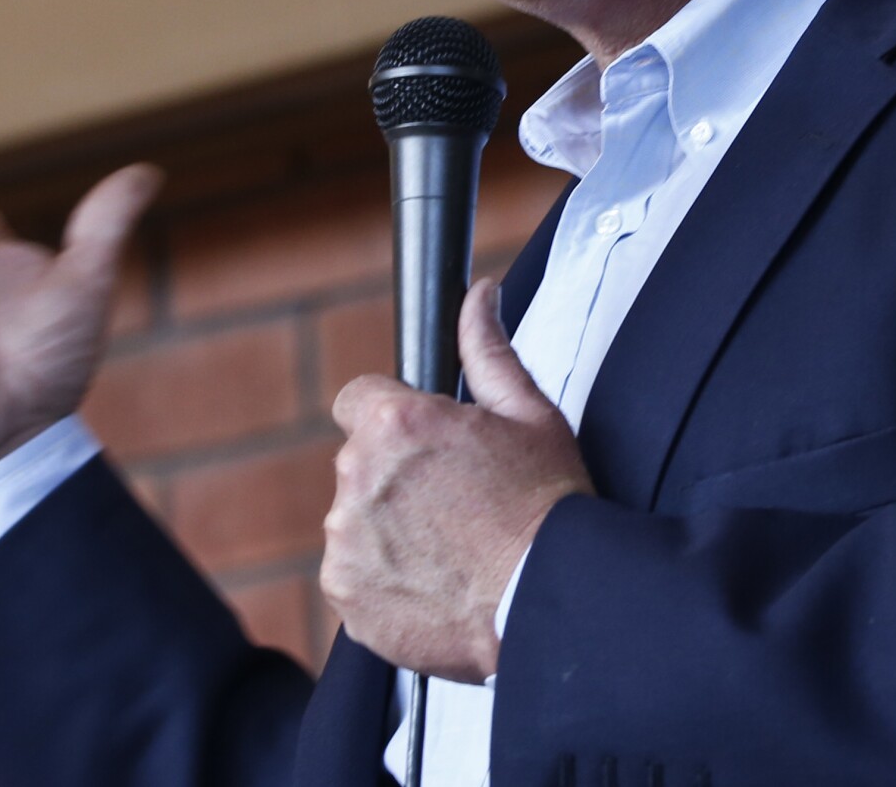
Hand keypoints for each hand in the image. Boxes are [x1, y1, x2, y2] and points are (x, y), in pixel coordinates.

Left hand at [323, 279, 592, 681]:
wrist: (550, 600)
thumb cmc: (548, 507)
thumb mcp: (529, 414)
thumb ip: (488, 348)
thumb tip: (480, 295)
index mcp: (395, 422)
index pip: (358, 399)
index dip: (393, 419)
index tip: (424, 448)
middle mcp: (357, 477)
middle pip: (359, 463)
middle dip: (395, 477)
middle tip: (454, 503)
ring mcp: (346, 540)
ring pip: (354, 520)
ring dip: (387, 529)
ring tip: (450, 549)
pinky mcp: (345, 593)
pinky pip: (353, 575)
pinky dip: (383, 581)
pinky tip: (435, 583)